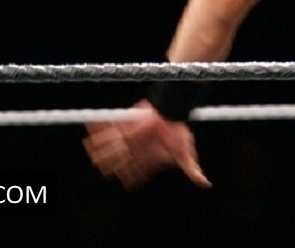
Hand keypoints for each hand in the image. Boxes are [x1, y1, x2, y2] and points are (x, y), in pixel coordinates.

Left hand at [83, 101, 211, 189]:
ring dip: (98, 145)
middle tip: (99, 165)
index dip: (127, 176)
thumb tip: (207, 184)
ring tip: (87, 146)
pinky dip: (99, 126)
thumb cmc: (178, 131)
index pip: (134, 172)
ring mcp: (129, 137)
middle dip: (107, 162)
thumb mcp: (185, 152)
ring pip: (110, 144)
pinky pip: (109, 126)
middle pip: (117, 159)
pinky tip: (90, 126)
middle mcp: (135, 149)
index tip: (124, 178)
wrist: (172, 109)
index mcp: (146, 159)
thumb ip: (192, 169)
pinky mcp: (125, 123)